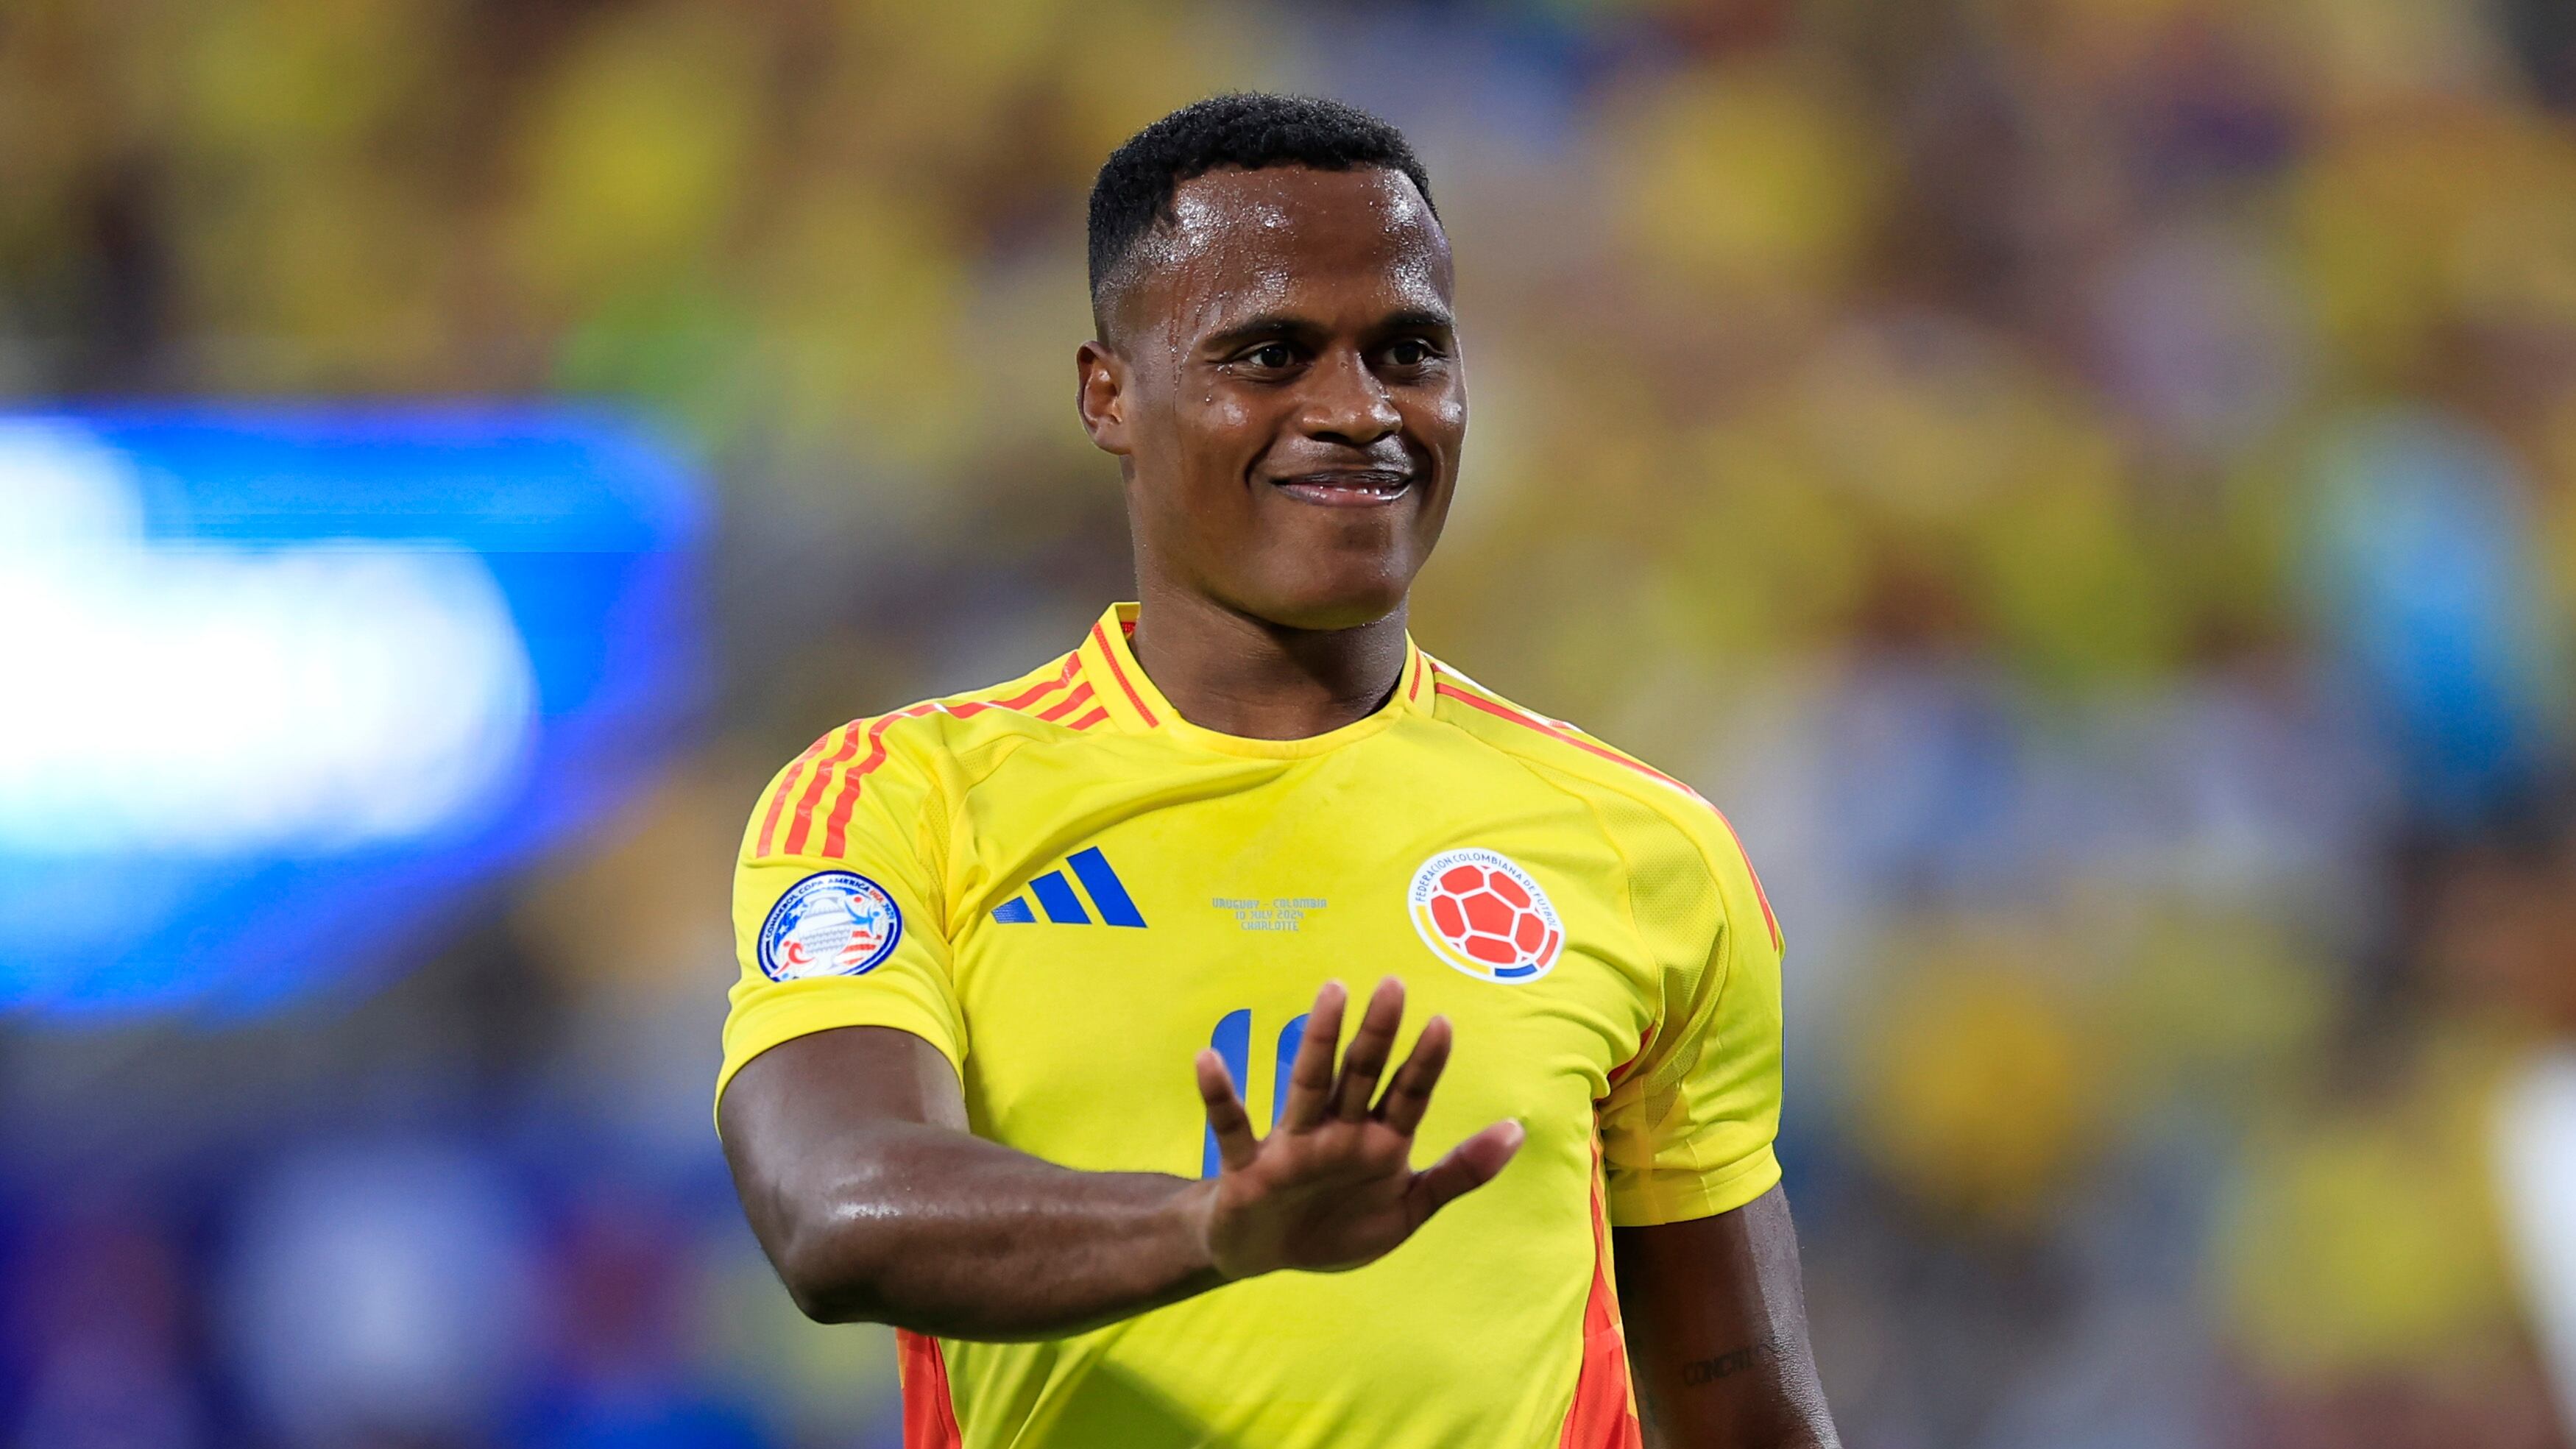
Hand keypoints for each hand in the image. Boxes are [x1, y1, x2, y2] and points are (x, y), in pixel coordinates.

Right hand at [1187, 977, 1523, 1280]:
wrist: (1265, 1255)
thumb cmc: (1339, 1224)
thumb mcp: (1408, 1207)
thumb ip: (1459, 1173)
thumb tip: (1518, 1131)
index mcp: (1378, 1142)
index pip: (1407, 1096)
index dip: (1424, 1064)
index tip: (1442, 1022)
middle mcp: (1337, 1132)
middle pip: (1361, 1075)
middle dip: (1378, 1034)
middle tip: (1394, 984)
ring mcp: (1293, 1145)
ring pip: (1308, 1085)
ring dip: (1319, 1040)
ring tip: (1332, 992)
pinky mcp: (1249, 1168)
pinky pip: (1232, 1128)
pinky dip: (1220, 1096)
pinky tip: (1208, 1059)